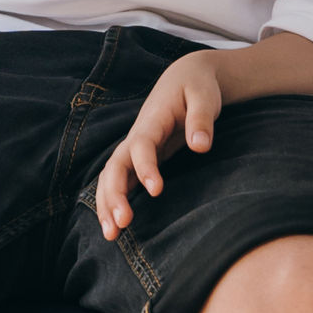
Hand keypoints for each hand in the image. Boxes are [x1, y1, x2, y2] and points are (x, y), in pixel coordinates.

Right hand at [94, 53, 226, 238]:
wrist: (185, 76)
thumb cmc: (198, 87)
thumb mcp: (205, 96)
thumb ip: (202, 119)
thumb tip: (200, 146)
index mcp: (153, 119)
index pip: (142, 145)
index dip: (145, 167)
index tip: (155, 190)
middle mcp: (138, 135)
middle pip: (116, 165)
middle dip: (114, 194)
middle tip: (120, 224)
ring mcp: (135, 147)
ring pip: (111, 176)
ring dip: (107, 203)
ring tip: (111, 235)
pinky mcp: (139, 157)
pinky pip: (119, 180)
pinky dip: (112, 201)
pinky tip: (114, 226)